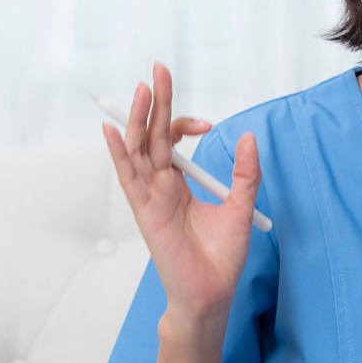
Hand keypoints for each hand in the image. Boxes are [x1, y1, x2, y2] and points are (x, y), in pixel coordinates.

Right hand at [101, 62, 261, 330]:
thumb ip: (244, 173)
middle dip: (156, 103)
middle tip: (159, 69)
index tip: (207, 124)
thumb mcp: (240, 206)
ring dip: (139, 118)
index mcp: (178, 185)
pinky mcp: (145, 212)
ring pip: (138, 150)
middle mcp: (159, 187)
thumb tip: (249, 137)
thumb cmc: (221, 258)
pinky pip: (128, 178)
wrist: (212, 293)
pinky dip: (119, 154)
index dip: (184, 123)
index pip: (172, 141)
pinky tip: (112, 131)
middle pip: (151, 136)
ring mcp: (149, 198)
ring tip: (144, 88)